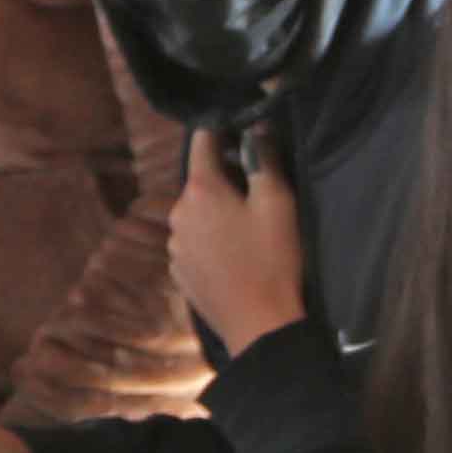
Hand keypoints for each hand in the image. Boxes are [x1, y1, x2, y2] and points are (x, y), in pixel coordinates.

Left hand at [170, 127, 308, 356]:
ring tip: (246, 225)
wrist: (259, 325)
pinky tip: (234, 253)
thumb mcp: (277, 203)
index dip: (220, 131)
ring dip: (216, 211)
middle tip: (255, 187)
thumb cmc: (272, 259)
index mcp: (199, 190)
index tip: (238, 129)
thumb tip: (254, 127)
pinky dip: (210, 238)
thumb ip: (263, 160)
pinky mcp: (179, 272)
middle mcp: (177, 213)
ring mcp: (174, 245)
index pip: (201, 142)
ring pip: (195, 213)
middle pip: (199, 181)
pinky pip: (194, 242)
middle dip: (223, 177)